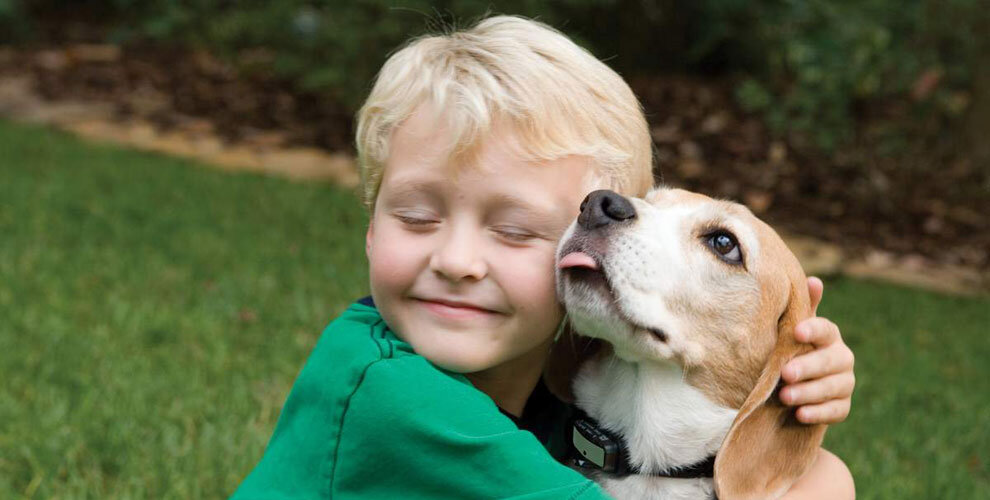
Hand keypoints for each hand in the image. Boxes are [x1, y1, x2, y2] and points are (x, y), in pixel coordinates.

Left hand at [780, 277, 855, 423]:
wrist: (795, 386)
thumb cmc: (792, 350)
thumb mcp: (792, 331)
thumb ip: (801, 309)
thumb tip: (813, 280)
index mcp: (829, 335)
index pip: (825, 329)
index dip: (813, 330)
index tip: (796, 332)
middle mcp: (842, 357)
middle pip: (829, 361)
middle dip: (808, 367)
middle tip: (785, 373)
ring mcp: (844, 383)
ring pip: (833, 388)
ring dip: (809, 392)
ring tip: (785, 396)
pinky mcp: (842, 407)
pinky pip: (835, 411)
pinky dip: (818, 413)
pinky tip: (800, 414)